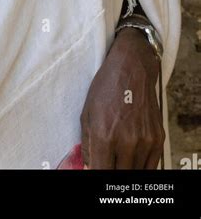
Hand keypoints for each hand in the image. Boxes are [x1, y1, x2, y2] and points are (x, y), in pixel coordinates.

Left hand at [80, 27, 163, 168]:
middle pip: (119, 175)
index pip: (101, 172)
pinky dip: (141, 166)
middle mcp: (126, 141)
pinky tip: (132, 157)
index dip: (95, 173)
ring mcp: (145, 141)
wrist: (132, 68)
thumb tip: (89, 167)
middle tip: (107, 161)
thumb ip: (87, 144)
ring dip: (125, 168)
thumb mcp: (87, 113)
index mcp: (104, 135)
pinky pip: (151, 165)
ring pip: (135, 172)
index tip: (95, 168)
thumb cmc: (106, 88)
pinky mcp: (157, 138)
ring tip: (118, 158)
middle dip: (110, 170)